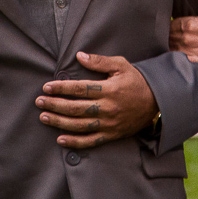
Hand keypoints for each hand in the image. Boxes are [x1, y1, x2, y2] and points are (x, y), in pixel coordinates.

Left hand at [36, 52, 158, 149]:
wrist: (158, 101)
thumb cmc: (137, 81)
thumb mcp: (121, 65)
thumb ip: (100, 62)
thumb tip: (79, 56)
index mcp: (109, 90)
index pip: (80, 89)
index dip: (61, 88)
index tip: (46, 87)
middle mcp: (108, 108)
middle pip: (76, 108)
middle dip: (55, 105)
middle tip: (39, 102)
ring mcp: (109, 124)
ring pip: (80, 125)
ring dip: (59, 122)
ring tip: (44, 117)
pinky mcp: (112, 134)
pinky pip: (91, 141)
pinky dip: (75, 142)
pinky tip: (60, 139)